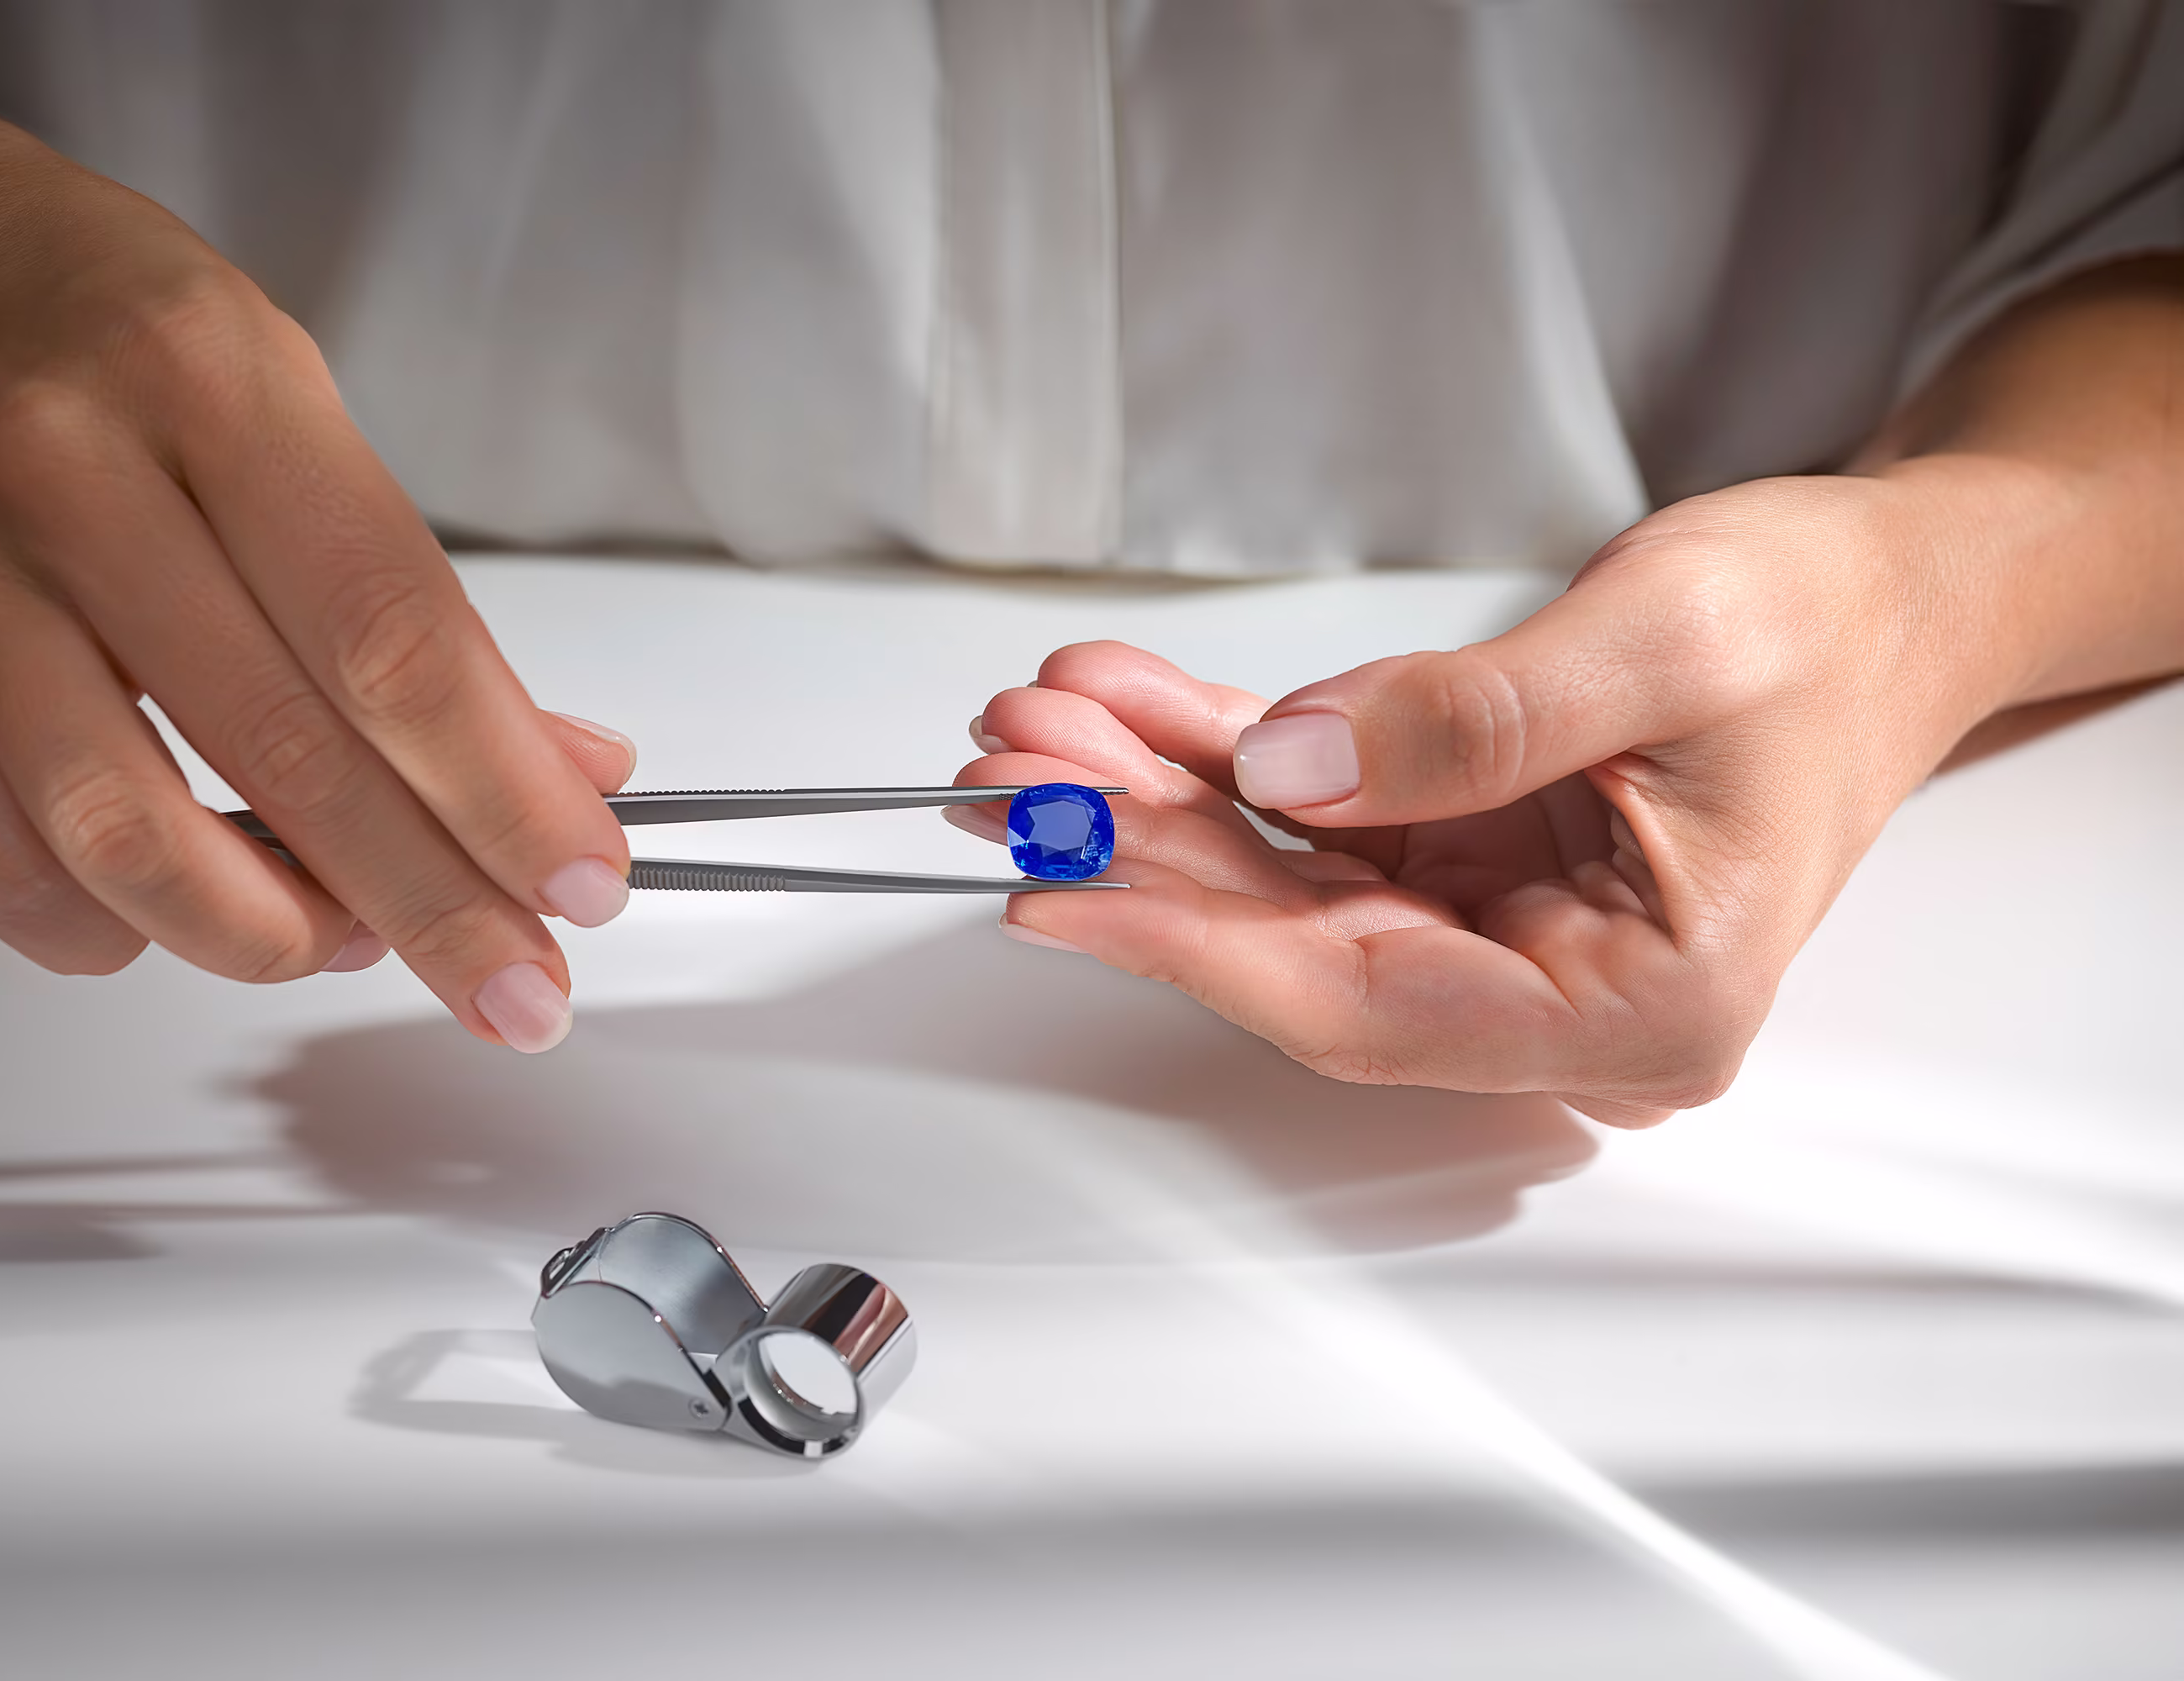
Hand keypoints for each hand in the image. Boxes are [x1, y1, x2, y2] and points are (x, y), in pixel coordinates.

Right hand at [0, 108, 630, 1050]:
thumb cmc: (121, 326)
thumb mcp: (298, 405)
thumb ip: (420, 599)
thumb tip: (562, 766)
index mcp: (215, 394)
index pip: (394, 645)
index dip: (502, 791)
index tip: (580, 881)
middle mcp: (76, 482)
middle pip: (288, 757)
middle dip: (432, 905)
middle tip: (519, 987)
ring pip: (124, 832)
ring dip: (272, 934)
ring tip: (360, 948)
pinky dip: (105, 926)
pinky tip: (189, 924)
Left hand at [957, 472, 2029, 1124]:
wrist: (1889, 594)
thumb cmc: (1829, 626)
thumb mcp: (1666, 643)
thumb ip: (1474, 722)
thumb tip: (1291, 770)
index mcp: (1644, 1005)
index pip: (1368, 1006)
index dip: (1195, 950)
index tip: (1055, 895)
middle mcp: (1560, 996)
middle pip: (1301, 952)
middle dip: (1142, 859)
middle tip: (1017, 774)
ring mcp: (1504, 933)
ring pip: (1285, 890)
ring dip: (1153, 805)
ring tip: (1041, 728)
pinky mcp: (1465, 861)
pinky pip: (1313, 820)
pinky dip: (1216, 759)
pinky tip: (1127, 707)